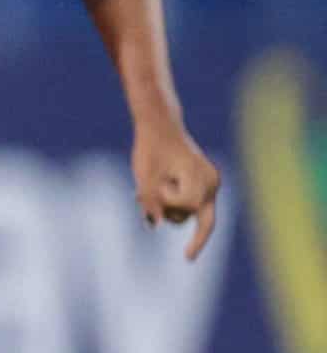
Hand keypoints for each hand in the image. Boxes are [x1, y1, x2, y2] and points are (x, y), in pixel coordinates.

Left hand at [135, 119, 222, 259]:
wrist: (161, 127)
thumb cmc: (150, 149)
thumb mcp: (144, 177)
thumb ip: (150, 202)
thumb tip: (154, 225)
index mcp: (201, 176)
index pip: (188, 205)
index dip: (166, 200)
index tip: (148, 189)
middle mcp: (212, 182)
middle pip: (191, 215)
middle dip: (166, 210)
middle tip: (140, 194)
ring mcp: (210, 184)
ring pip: (189, 213)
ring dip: (167, 207)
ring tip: (146, 189)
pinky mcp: (204, 186)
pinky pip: (190, 206)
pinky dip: (172, 204)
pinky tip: (155, 193)